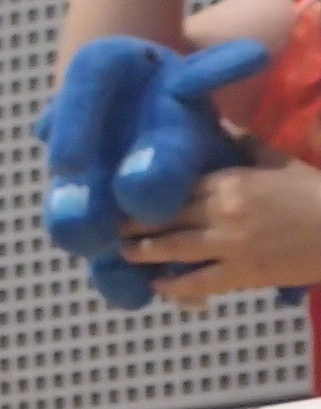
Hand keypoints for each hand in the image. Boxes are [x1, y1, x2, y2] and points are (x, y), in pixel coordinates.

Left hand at [119, 160, 320, 302]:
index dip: (147, 194)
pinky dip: (175, 285)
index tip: (122, 194)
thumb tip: (217, 124)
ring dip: (142, 252)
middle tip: (108, 227)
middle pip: (166, 217)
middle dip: (133, 223)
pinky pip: (199, 282)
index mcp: (231, 180)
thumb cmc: (312, 192)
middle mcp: (223, 211)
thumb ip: (243, 145)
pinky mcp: (243, 273)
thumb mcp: (277, 161)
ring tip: (122, 253)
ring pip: (173, 249)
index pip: (177, 186)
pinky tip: (157, 285)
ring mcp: (231, 245)